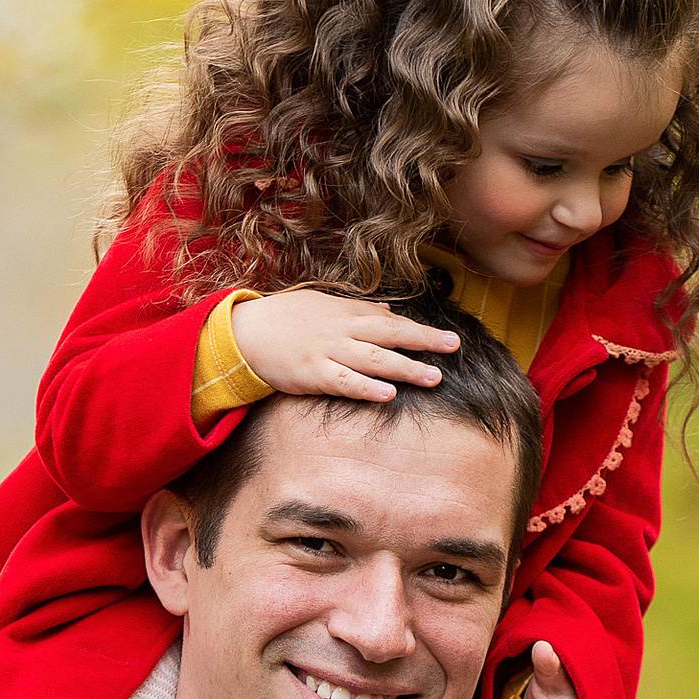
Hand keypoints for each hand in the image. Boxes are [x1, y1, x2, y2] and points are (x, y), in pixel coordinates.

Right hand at [230, 288, 462, 403]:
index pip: (392, 321)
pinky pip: (344, 382)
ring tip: (433, 377)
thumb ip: (359, 309)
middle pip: (390, 334)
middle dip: (424, 341)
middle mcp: (341, 330)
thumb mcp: (323, 304)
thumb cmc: (285, 318)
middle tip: (453, 347)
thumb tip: (390, 311)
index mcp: (346, 313)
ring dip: (405, 367)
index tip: (450, 338)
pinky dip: (367, 388)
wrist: (245, 332)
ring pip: (373, 359)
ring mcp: (327, 351)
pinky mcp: (312, 373)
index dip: (422, 330)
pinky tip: (388, 394)